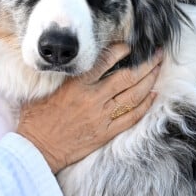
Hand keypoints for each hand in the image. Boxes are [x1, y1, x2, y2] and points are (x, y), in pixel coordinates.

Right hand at [17, 44, 161, 172]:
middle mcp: (92, 98)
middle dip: (147, 63)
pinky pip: (131, 117)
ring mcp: (101, 117)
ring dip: (149, 80)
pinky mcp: (105, 133)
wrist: (37, 149)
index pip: (105, 61)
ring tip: (158, 70)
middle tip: (158, 54)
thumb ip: (65, 77)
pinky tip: (152, 96)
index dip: (121, 50)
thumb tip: (78, 63)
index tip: (129, 46)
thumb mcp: (47, 91)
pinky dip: (144, 105)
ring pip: (134, 95)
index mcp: (77, 85)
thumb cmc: (36, 120)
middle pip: (128, 76)